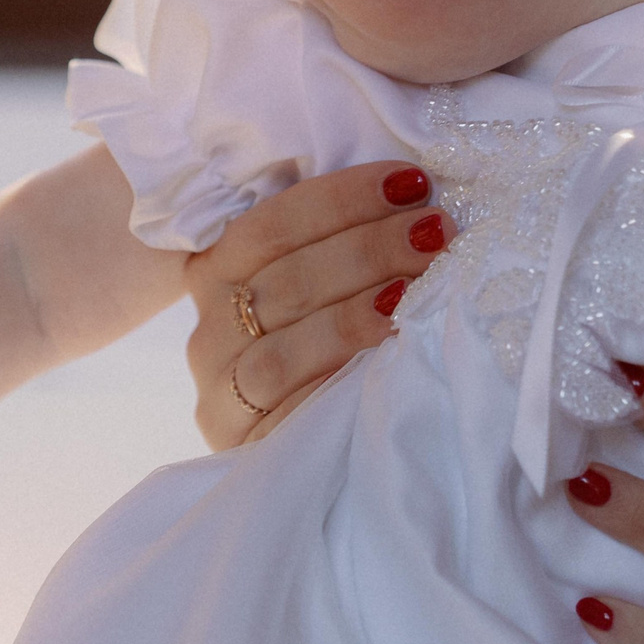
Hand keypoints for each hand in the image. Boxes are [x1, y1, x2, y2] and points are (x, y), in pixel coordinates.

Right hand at [184, 161, 444, 448]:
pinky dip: (340, 379)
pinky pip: (290, 408)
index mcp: (217, 273)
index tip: (409, 184)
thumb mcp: (317, 291)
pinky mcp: (242, 443)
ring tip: (418, 291)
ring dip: (357, 314)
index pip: (269, 226)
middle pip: (284, 281)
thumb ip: (336, 247)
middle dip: (366, 249)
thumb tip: (410, 195)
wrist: (308, 458)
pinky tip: (388, 357)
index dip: (340, 201)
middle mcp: (208, 329)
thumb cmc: (324, 352)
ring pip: (282, 348)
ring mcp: (221, 391)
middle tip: (434, 233)